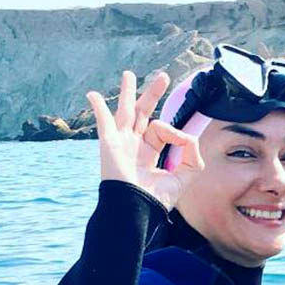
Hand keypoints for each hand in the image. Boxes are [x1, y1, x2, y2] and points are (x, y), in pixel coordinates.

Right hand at [86, 70, 203, 210]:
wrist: (137, 209)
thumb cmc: (157, 199)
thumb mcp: (184, 176)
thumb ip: (192, 155)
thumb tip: (190, 136)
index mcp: (149, 152)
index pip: (164, 130)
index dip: (176, 131)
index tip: (185, 141)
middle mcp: (135, 145)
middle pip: (143, 113)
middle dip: (152, 94)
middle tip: (163, 77)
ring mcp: (121, 143)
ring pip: (125, 111)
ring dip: (127, 92)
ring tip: (129, 74)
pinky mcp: (110, 144)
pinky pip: (103, 122)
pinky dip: (98, 108)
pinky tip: (92, 95)